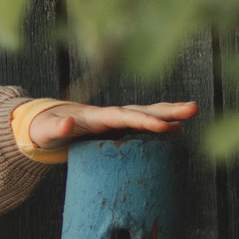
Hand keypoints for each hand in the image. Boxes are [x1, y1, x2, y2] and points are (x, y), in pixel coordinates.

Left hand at [29, 98, 198, 147]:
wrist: (45, 125)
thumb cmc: (44, 129)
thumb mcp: (46, 131)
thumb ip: (56, 128)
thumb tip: (67, 123)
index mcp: (95, 116)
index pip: (124, 117)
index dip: (144, 121)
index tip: (164, 126)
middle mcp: (109, 115)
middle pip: (142, 111)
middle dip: (167, 110)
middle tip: (194, 108)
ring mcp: (115, 121)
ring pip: (146, 114)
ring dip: (169, 113)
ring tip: (193, 110)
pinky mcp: (117, 128)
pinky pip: (142, 124)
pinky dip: (159, 123)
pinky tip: (177, 127)